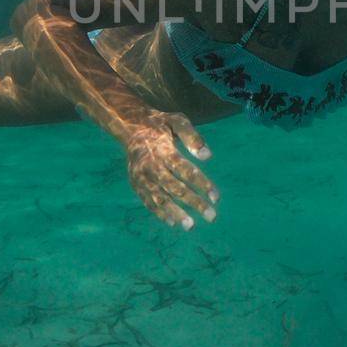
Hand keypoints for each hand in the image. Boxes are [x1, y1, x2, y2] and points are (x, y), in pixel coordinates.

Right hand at [122, 112, 218, 228]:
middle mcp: (151, 165)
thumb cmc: (160, 124)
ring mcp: (141, 176)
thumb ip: (192, 136)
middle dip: (194, 203)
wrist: (129, 126)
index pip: (185, 170)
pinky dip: (158, 212)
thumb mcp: (177, 120)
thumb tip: (207, 156)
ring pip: (160, 198)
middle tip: (211, 216)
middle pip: (175, 188)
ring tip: (190, 226)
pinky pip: (147, 200)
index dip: (202, 184)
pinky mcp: (135, 183)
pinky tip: (172, 222)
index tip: (216, 197)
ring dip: (176, 213)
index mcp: (163, 150)